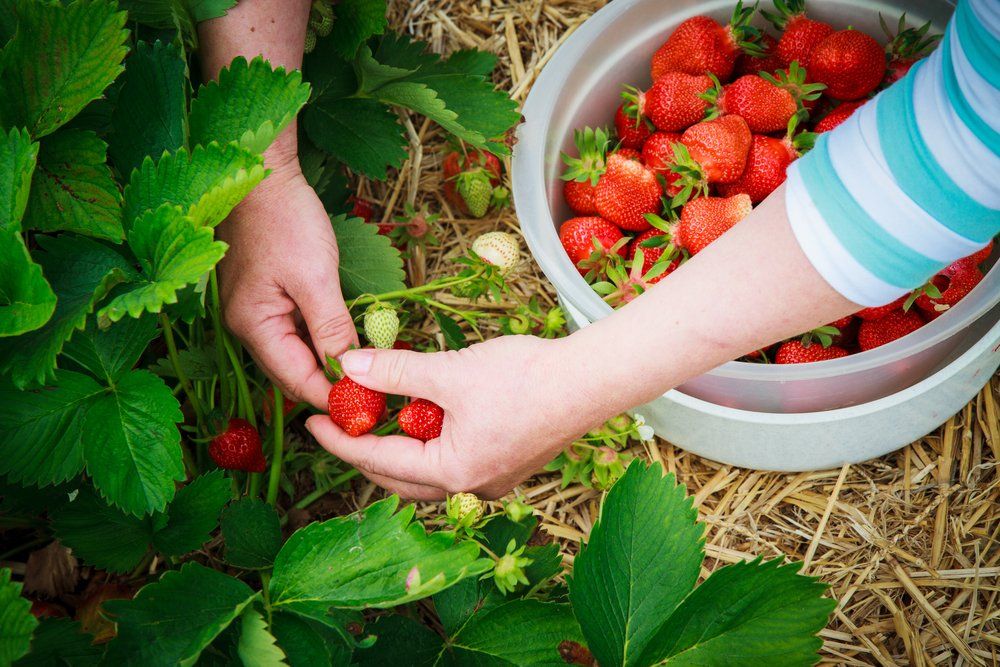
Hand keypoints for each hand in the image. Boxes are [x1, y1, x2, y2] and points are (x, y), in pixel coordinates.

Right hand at [218, 160, 356, 409]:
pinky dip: (323, 341)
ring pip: (298, 354)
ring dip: (330, 365)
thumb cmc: (285, 219)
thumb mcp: (315, 276)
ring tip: (370, 374)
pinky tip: (350, 341)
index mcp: (253, 326)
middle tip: (375, 395)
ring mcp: (256, 312)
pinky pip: (297, 332)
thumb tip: (349, 370)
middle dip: (332, 386)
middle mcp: (248, 326)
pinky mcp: (268, 297)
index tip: (370, 407)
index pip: (297, 381)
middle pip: (294, 374)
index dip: (334, 397)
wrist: (262, 172)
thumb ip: (331, 327)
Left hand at [305, 335, 613, 499]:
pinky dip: (430, 441)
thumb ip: (395, 372)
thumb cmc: (525, 378)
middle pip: (400, 476)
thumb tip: (348, 366)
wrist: (590, 380)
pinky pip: (454, 461)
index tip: (312, 422)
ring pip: (428, 471)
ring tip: (380, 415)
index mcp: (452, 472)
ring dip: (401, 446)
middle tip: (341, 423)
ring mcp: (492, 478)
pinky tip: (426, 415)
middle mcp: (470, 486)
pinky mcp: (507, 463)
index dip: (340, 440)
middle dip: (366, 451)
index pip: (378, 461)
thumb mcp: (449, 371)